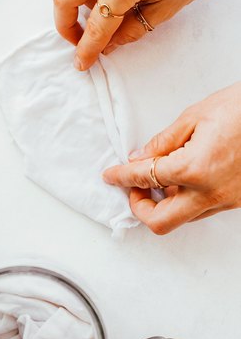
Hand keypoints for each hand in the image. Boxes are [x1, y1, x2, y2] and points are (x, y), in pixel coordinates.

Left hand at [103, 82, 240, 233]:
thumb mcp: (195, 117)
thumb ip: (162, 142)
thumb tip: (139, 158)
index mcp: (194, 169)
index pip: (144, 178)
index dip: (121, 176)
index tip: (110, 176)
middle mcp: (209, 193)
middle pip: (161, 222)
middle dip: (140, 208)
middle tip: (133, 188)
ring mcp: (226, 200)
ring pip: (183, 217)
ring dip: (163, 204)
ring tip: (159, 178)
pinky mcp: (237, 200)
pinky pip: (202, 208)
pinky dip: (185, 198)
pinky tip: (184, 177)